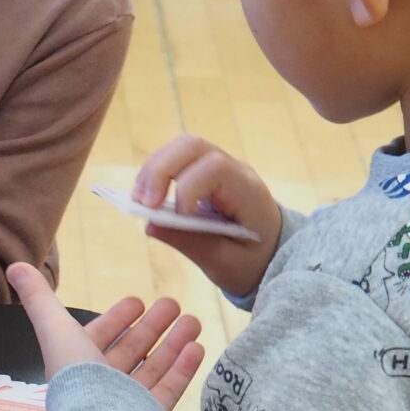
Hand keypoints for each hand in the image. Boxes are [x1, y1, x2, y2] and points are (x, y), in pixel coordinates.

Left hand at [5, 263, 205, 410]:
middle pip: (129, 350)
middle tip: (173, 304)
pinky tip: (197, 348)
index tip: (138, 301)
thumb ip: (39, 299)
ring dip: (172, 343)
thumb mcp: (55, 330)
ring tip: (193, 320)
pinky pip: (168, 389)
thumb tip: (15, 266)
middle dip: (151, 326)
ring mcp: (126, 402)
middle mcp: (100, 383)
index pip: (97, 337)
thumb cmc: (77, 378)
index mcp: (76, 364)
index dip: (115, 318)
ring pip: (153, 367)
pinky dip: (182, 368)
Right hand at [132, 135, 281, 300]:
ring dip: (153, 169)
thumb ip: (192, 243)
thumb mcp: (227, 264)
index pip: (214, 169)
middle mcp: (234, 170)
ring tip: (137, 201)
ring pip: (180, 147)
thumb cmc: (254, 262)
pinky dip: (155, 173)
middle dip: (160, 170)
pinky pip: (176, 159)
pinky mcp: (204, 172)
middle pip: (191, 146)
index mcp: (248, 191)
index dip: (187, 188)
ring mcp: (219, 167)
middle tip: (141, 204)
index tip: (173, 217)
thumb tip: (150, 224)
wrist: (272, 254)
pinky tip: (145, 197)